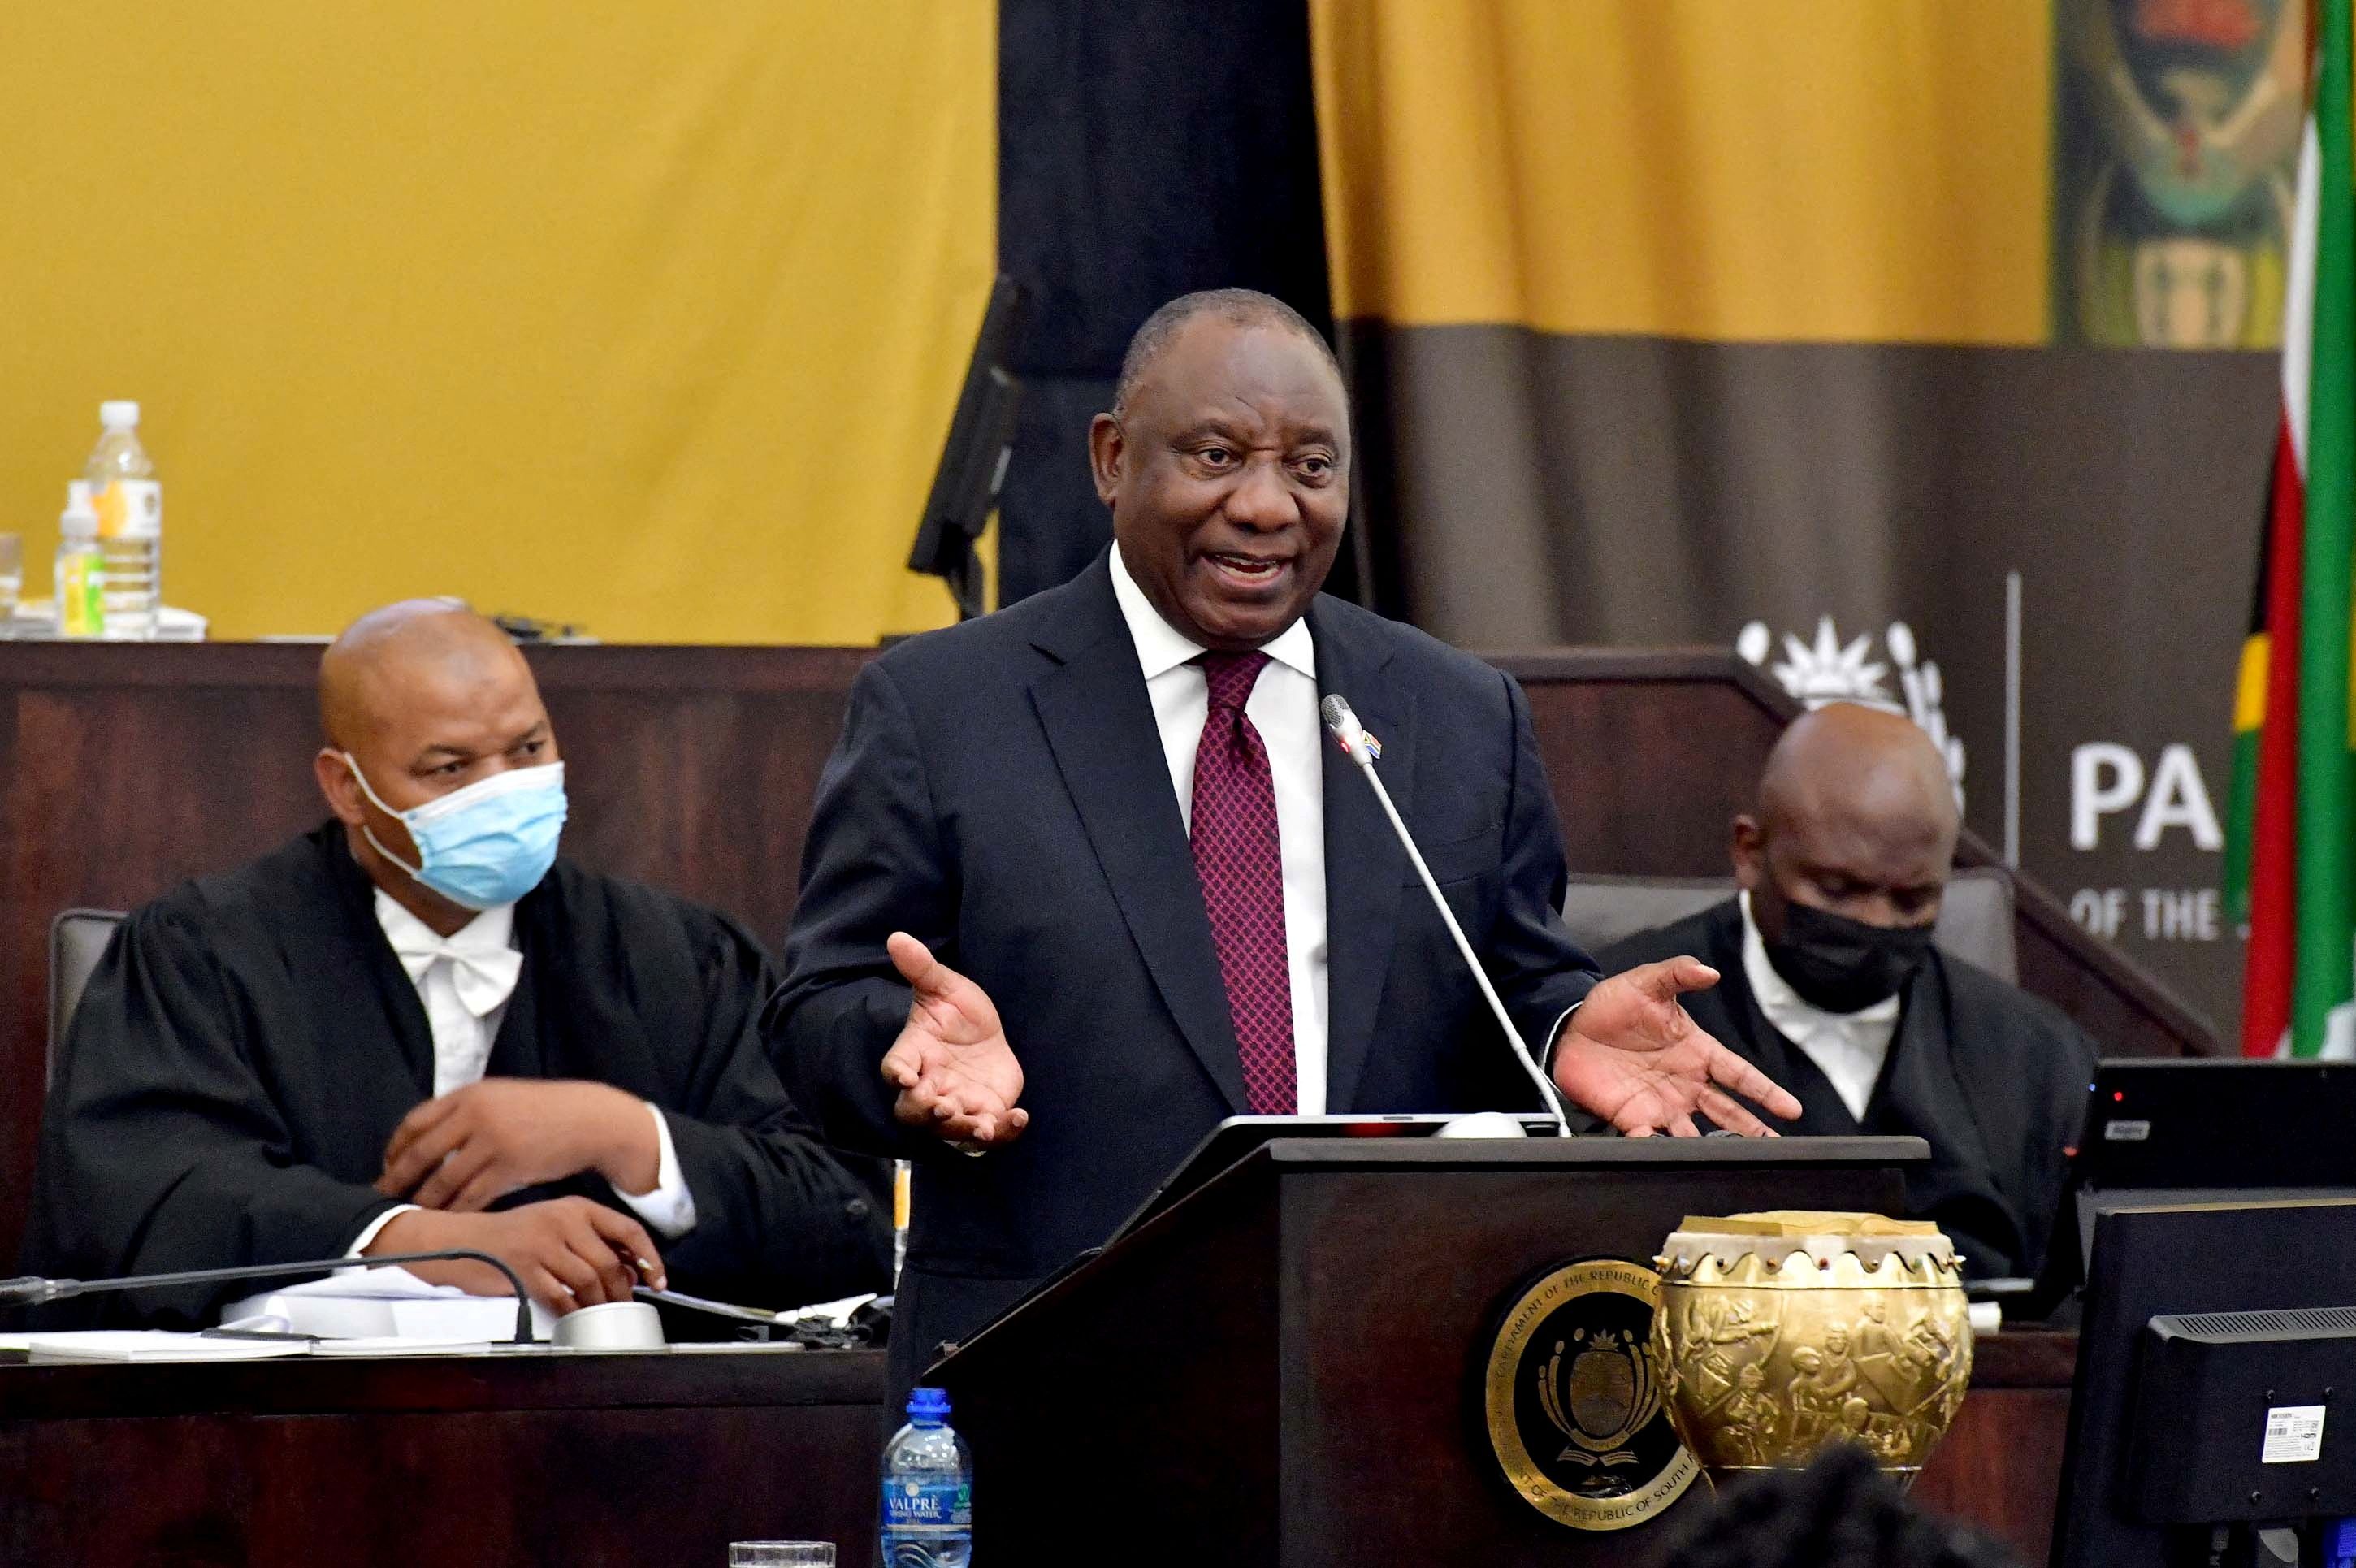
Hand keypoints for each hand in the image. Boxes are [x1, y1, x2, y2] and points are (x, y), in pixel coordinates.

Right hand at [366, 1199, 663, 1313]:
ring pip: (589, 1282)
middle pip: (610, 1262)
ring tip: (599, 1314)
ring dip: (599, 1305)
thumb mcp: (554, 1225)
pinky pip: (560, 1297)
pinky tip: (572, 1318)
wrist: (459, 1240)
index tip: (658, 1280)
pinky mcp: (524, 1269)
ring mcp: (542, 1244)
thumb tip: (630, 1269)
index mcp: (576, 1207)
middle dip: (622, 1291)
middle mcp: (563, 1221)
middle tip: (623, 1307)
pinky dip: (571, 1312)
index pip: (628, 1230)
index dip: (649, 1257)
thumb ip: (589, 1241)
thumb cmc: (510, 1237)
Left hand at [377, 1079, 657, 1210]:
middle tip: (385, 1198)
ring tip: (414, 1214)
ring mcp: (492, 1142)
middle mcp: (476, 1115)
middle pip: (420, 1154)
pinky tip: (448, 1219)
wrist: (590, 1119)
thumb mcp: (502, 1097)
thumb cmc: (546, 1111)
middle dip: (397, 1180)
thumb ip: (467, 1112)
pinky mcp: (510, 1168)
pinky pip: (471, 1197)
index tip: (387, 1166)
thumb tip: (430, 1137)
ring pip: (442, 1181)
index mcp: (470, 1095)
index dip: (395, 1148)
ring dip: (424, 1201)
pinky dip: (455, 1211)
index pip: (415, 1123)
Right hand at [881, 931, 1027, 1147]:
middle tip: (943, 1107)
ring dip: (964, 1130)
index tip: (906, 1077)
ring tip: (983, 1125)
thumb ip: (922, 968)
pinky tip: (1020, 1117)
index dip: (897, 1075)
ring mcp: (956, 1103)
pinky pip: (990, 1131)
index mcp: (914, 1054)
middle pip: (914, 1111)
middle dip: (926, 1113)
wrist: (989, 1033)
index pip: (895, 1068)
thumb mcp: (945, 987)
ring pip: (950, 1129)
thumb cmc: (958, 1012)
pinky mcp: (985, 1112)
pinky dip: (1004, 1131)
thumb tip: (897, 937)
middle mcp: (930, 1085)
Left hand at [1551, 956, 1802, 1136]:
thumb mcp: (1647, 982)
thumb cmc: (1613, 1005)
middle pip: (1728, 1112)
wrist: (1569, 1027)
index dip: (1766, 1091)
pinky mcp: (1633, 1117)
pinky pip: (1650, 1138)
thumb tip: (1710, 972)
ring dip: (1713, 1147)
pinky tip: (1671, 1158)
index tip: (1791, 1109)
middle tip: (1775, 1147)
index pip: (1740, 1074)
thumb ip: (1678, 974)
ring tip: (1734, 1161)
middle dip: (1752, 1130)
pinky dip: (1659, 1148)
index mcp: (1697, 1052)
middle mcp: (1685, 1083)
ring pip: (1696, 1133)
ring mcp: (1661, 1103)